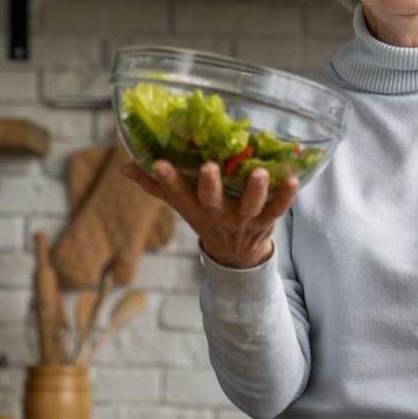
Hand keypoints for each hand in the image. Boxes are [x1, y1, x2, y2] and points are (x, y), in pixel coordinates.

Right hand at [121, 159, 297, 268]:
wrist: (236, 255)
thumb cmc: (206, 217)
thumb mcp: (181, 205)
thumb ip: (155, 185)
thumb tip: (125, 164)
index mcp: (194, 208)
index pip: (176, 195)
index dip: (167, 180)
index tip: (160, 163)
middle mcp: (218, 215)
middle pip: (211, 202)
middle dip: (210, 186)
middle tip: (208, 168)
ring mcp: (243, 220)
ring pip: (249, 206)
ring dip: (254, 190)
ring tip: (259, 172)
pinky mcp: (266, 221)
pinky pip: (278, 209)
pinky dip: (286, 197)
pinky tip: (292, 179)